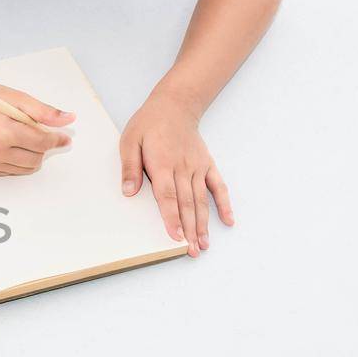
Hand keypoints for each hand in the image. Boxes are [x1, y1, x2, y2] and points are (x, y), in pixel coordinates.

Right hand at [0, 81, 75, 175]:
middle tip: (34, 132)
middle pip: (36, 159)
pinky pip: (12, 170)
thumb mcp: (17, 99)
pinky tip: (8, 145)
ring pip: (26, 168)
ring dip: (30, 155)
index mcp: (4, 132)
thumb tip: (69, 119)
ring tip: (21, 137)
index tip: (63, 138)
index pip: (41, 143)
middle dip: (41, 147)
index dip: (56, 140)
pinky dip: (16, 160)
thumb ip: (44, 112)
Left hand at [119, 93, 234, 255]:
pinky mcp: (207, 165)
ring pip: (202, 200)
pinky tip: (228, 221)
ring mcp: (197, 167)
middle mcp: (183, 168)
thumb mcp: (130, 141)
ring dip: (203, 224)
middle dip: (189, 230)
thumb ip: (130, 168)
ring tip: (204, 245)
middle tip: (192, 251)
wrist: (175, 105)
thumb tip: (129, 192)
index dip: (172, 219)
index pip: (168, 197)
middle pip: (187, 204)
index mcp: (162, 164)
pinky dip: (224, 204)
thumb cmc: (149, 124)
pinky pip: (218, 186)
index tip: (175, 237)